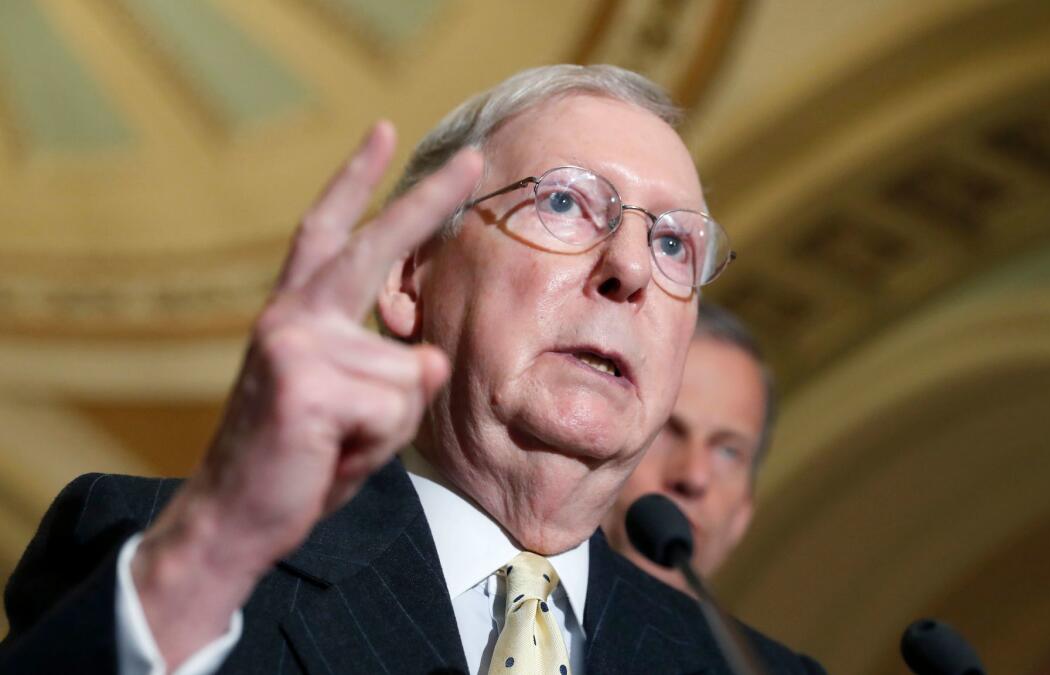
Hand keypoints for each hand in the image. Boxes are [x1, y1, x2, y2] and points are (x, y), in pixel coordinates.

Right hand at [132, 122, 481, 666]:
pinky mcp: (305, 384)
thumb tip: (432, 358)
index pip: (328, 233)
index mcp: (299, 315)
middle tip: (476, 159)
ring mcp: (294, 344)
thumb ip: (396, 374)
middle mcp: (292, 316)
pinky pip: (396, 408)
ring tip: (340, 444)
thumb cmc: (302, 462)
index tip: (384, 131)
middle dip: (429, 201)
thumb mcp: (360, 410)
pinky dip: (379, 445)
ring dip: (392, 424)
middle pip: (374, 248)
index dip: (355, 180)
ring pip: (410, 373)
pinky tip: (332, 455)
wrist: (234, 520)